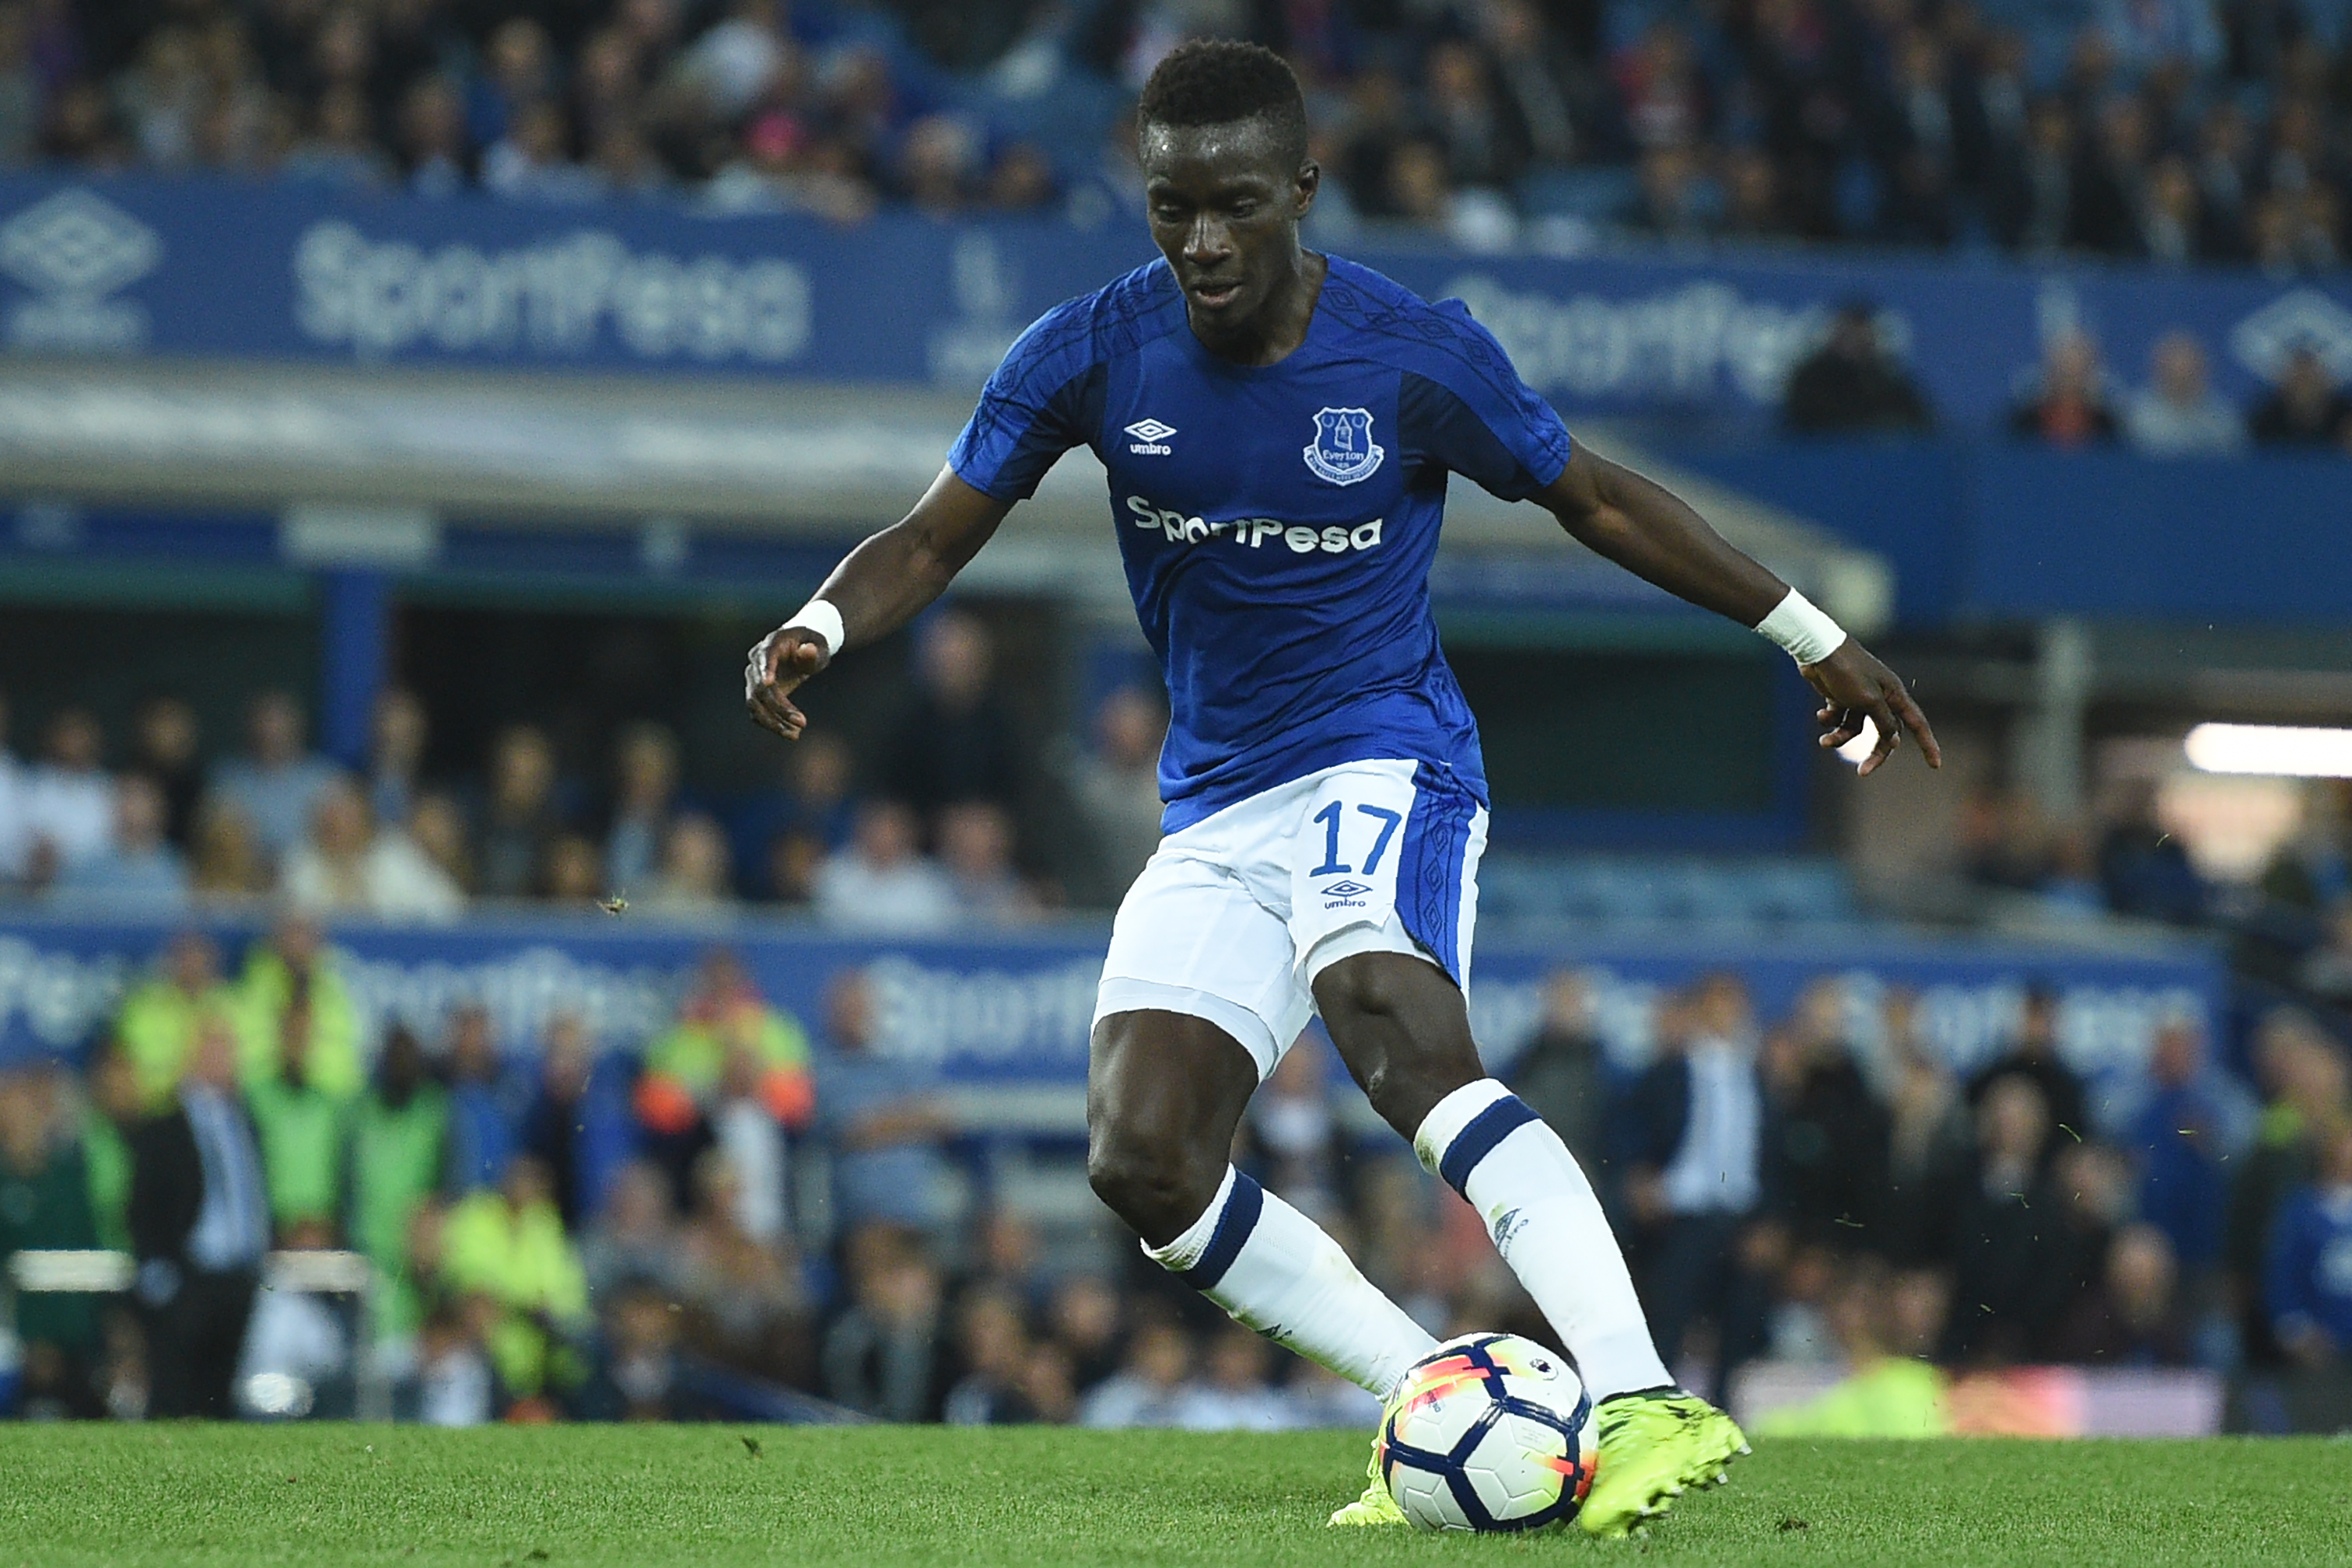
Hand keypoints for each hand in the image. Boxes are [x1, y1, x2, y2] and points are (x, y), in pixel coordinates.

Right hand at [743, 626, 831, 739]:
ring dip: (773, 721)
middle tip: (802, 723)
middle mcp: (756, 661)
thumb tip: (808, 650)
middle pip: (759, 687)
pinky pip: (757, 712)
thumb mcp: (819, 646)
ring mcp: (753, 678)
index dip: (766, 669)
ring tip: (795, 734)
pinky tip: (791, 733)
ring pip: (754, 703)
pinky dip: (772, 724)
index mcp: (772, 643)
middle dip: (779, 707)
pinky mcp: (756, 694)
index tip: (768, 683)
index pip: (765, 656)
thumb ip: (814, 651)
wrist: (801, 650)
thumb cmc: (812, 646)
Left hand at [1803, 640, 1940, 776]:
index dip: (1928, 744)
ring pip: (1856, 729)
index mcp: (1894, 695)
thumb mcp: (1869, 701)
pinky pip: (1839, 719)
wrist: (1818, 651)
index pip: (1917, 724)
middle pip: (1885, 734)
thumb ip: (1884, 722)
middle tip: (1863, 772)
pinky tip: (1821, 713)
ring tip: (1824, 742)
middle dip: (1875, 753)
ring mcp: (1859, 697)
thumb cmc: (1847, 672)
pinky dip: (1829, 720)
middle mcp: (1880, 697)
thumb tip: (1894, 740)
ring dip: (1840, 738)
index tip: (1936, 765)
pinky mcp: (1840, 697)